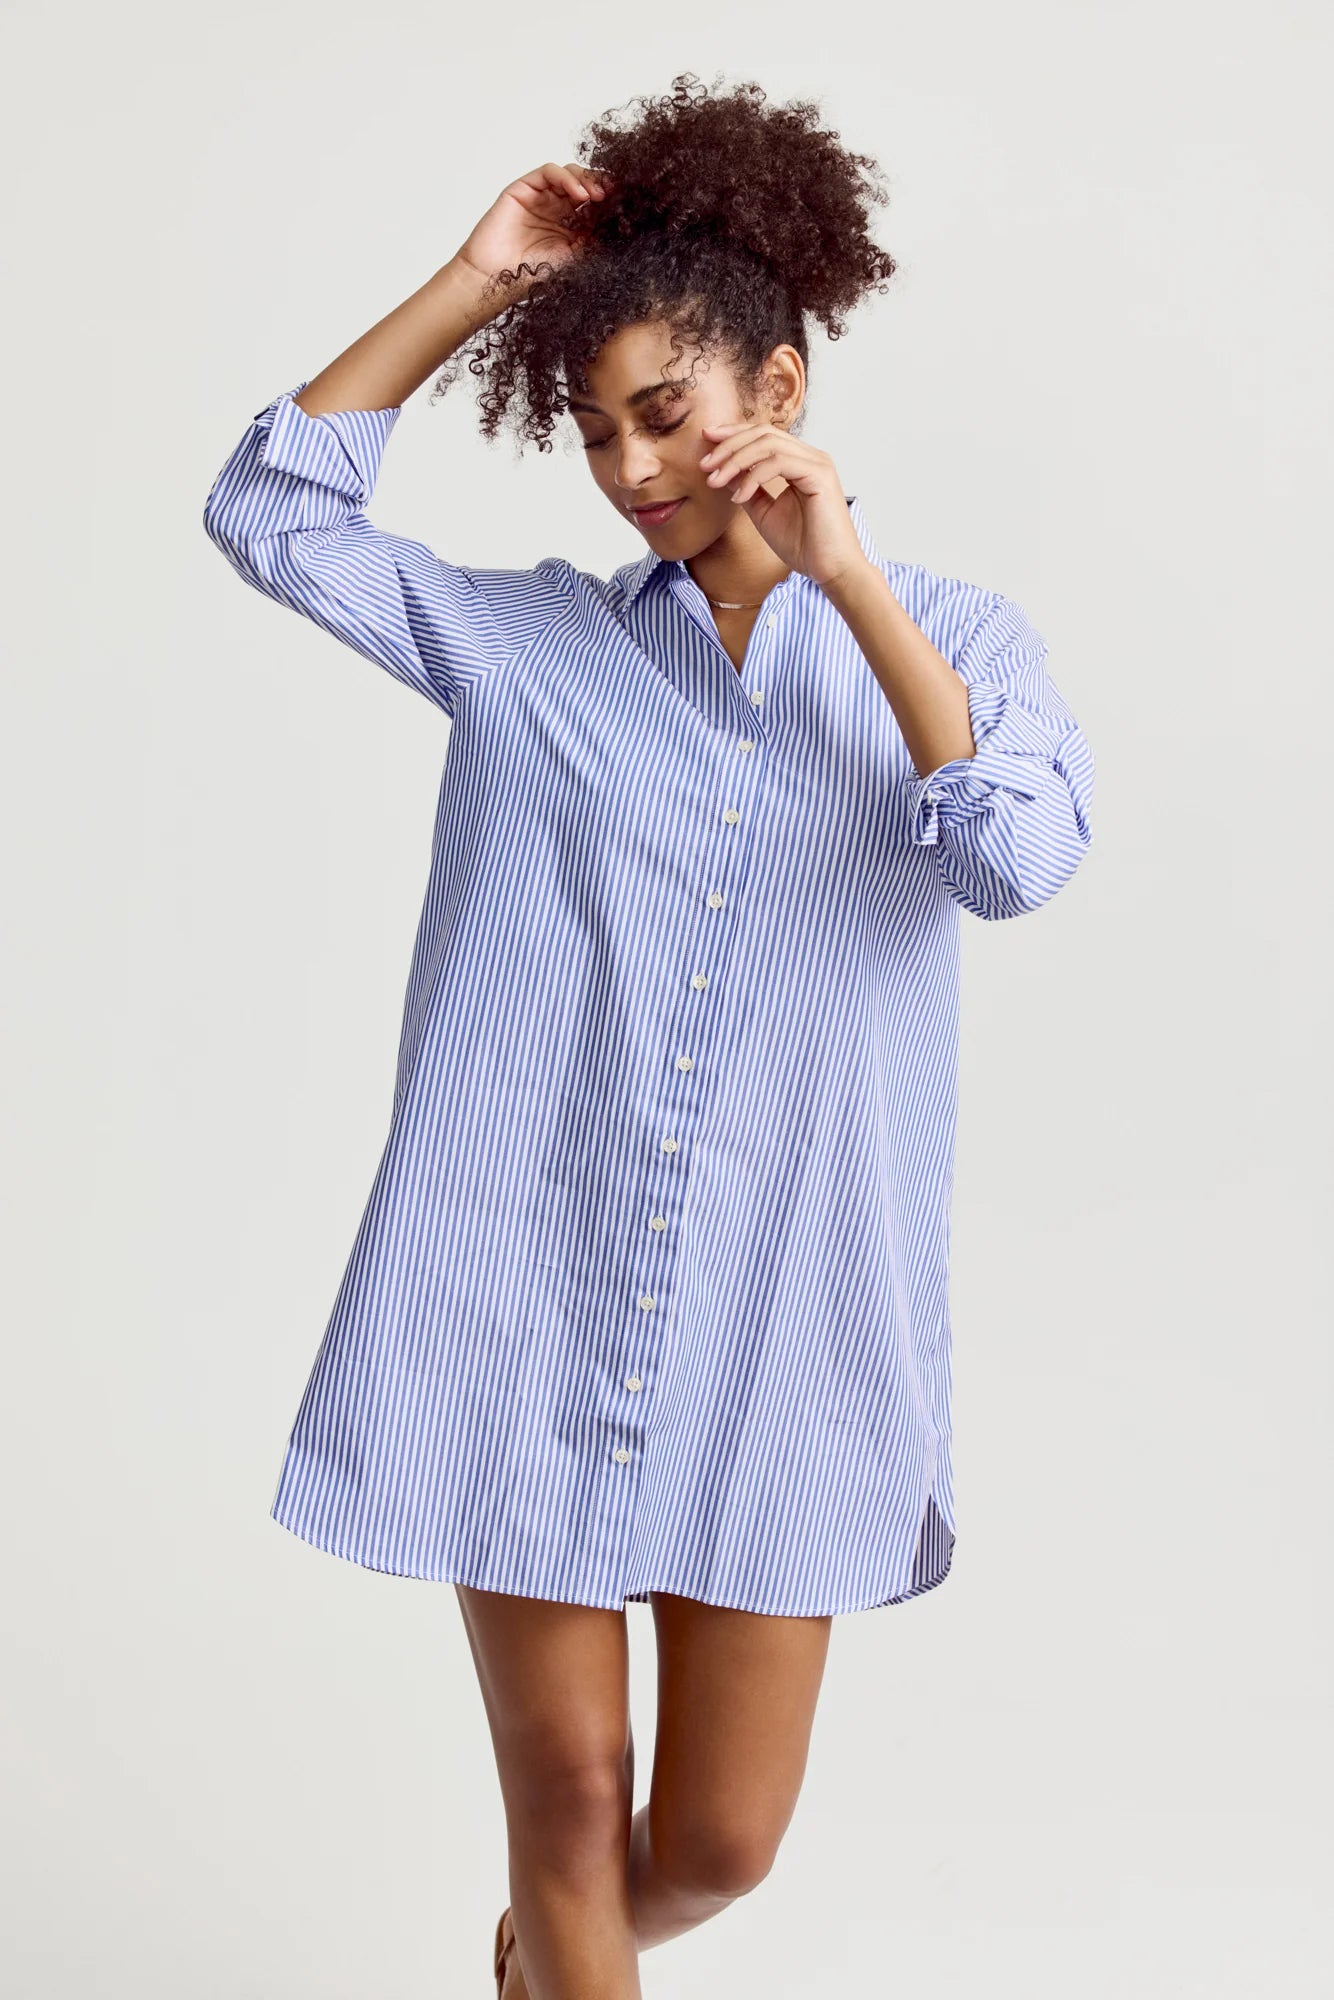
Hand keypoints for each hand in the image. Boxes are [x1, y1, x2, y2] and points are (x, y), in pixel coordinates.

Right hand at [453, 162, 613, 300]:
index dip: (612, 201)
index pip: (596, 205)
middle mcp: (558, 209)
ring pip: (570, 174)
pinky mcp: (525, 188)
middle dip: (603, 186)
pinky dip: (567, 178)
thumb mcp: (576, 259)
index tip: (629, 205)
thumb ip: (595, 241)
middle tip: (616, 196)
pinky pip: (550, 172)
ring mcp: (542, 197)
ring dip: (588, 180)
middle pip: (586, 184)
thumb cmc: (531, 275)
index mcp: (572, 227)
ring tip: (598, 196)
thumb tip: (624, 227)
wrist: (495, 278)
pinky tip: (579, 194)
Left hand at [697, 422, 867, 589]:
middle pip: (763, 432)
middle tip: (704, 464)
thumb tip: (723, 472)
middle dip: (728, 444)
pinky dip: (753, 477)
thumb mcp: (764, 513)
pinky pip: (778, 463)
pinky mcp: (820, 476)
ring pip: (769, 443)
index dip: (733, 434)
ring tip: (714, 480)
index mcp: (800, 462)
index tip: (705, 441)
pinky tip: (738, 497)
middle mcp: (810, 457)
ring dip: (735, 460)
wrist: (830, 571)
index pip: (763, 435)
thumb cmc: (803, 546)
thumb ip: (747, 489)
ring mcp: (817, 463)